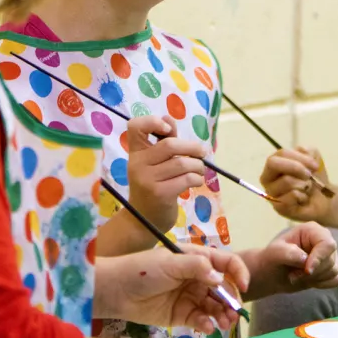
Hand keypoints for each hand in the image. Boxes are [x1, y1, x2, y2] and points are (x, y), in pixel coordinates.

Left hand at [95, 245, 249, 333]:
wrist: (115, 292)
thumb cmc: (142, 270)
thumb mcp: (169, 263)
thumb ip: (196, 267)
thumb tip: (219, 277)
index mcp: (197, 259)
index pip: (226, 262)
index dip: (238, 272)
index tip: (243, 287)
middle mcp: (197, 277)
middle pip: (223, 288)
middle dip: (231, 300)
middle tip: (234, 314)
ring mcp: (190, 297)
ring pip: (215, 306)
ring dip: (222, 314)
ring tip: (224, 324)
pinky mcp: (182, 315)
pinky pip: (201, 320)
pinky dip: (207, 324)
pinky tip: (206, 328)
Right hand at [127, 115, 206, 231]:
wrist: (144, 221)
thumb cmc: (153, 186)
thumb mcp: (154, 163)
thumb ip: (163, 140)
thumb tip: (169, 117)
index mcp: (135, 152)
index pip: (135, 127)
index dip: (152, 121)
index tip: (168, 129)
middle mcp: (138, 164)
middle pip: (170, 145)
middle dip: (192, 148)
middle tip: (202, 154)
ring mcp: (147, 179)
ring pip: (182, 163)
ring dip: (198, 166)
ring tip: (199, 171)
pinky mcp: (160, 193)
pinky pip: (186, 179)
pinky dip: (197, 178)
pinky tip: (196, 182)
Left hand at [243, 222, 337, 299]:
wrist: (273, 273)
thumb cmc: (273, 258)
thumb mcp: (274, 253)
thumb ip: (289, 253)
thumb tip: (305, 259)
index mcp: (312, 230)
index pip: (327, 244)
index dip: (319, 259)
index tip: (307, 270)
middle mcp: (324, 239)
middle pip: (331, 260)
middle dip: (312, 273)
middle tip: (293, 275)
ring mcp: (331, 254)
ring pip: (334, 271)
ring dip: (314, 279)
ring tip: (297, 275)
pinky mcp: (334, 267)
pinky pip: (337, 279)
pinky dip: (322, 284)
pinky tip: (308, 280)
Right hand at [260, 147, 332, 221]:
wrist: (323, 199)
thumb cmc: (314, 178)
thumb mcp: (314, 159)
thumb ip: (307, 151)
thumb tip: (302, 151)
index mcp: (274, 163)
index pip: (281, 153)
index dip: (299, 157)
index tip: (315, 165)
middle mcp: (268, 178)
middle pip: (274, 164)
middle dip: (296, 167)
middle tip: (309, 175)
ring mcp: (271, 194)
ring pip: (286, 181)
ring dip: (304, 184)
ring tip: (307, 188)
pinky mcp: (278, 207)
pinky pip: (292, 196)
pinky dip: (303, 196)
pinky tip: (303, 198)